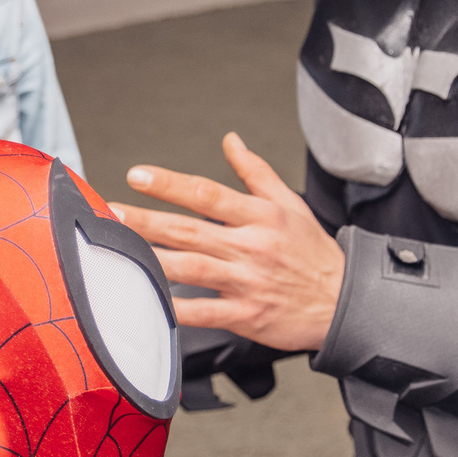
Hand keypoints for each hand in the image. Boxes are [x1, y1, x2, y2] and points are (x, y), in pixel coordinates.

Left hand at [113, 132, 344, 352]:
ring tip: (121, 250)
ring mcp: (247, 282)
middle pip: (190, 230)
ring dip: (154, 258)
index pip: (207, 194)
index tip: (138, 175)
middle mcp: (251, 246)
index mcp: (260, 216)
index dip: (170, 183)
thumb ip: (256, 172)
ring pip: (192, 268)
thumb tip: (230, 141)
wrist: (344, 302)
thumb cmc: (314, 253)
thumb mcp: (291, 204)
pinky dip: (177, 307)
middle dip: (148, 220)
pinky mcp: (247, 315)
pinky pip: (205, 313)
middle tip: (113, 211)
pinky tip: (151, 300)